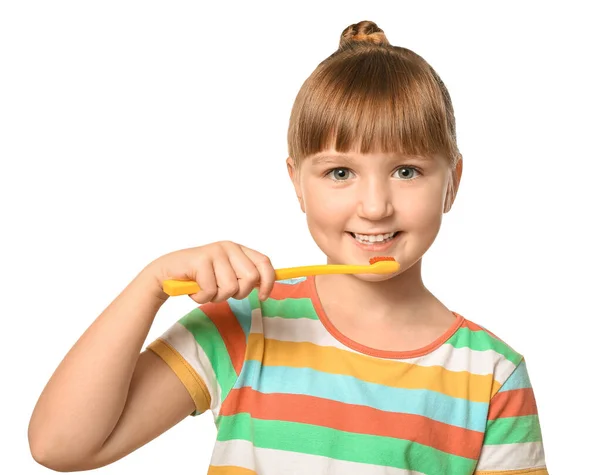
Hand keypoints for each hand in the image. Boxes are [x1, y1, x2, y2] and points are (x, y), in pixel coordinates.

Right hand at [146, 241, 275, 303]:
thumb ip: (244, 277)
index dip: (268, 281)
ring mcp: (215, 252)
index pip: (264, 263)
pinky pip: (211, 291)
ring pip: (231, 288)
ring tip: (205, 289)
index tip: (263, 296)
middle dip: (238, 293)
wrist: (167, 273)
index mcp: (238, 249)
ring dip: (216, 297)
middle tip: (221, 291)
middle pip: (251, 278)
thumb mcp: (226, 275)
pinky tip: (194, 290)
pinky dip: (202, 298)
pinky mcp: (201, 260)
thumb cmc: (199, 277)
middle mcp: (229, 247)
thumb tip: (265, 287)